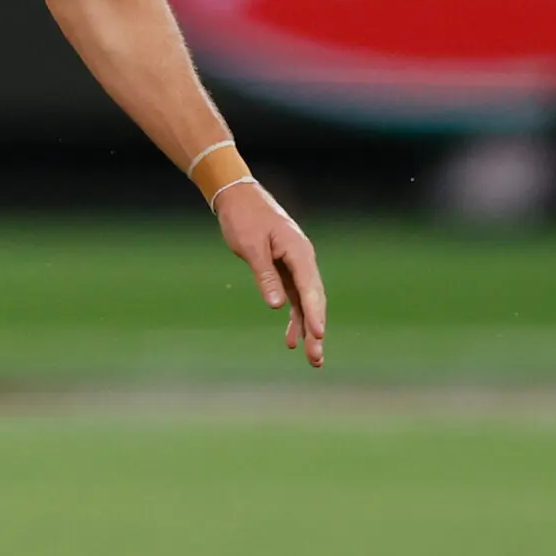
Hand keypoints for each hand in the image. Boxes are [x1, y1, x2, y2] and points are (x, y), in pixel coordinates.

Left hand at [216, 182, 325, 367]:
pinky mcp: (285, 268)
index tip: (318, 335)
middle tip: (316, 358)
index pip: (310, 288)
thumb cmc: (243, 218)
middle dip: (316, 330)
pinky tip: (291, 338)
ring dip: (307, 328)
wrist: (237, 196)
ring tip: (311, 357)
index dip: (315, 314)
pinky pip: (294, 297)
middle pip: (313, 300)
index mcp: (298, 252)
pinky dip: (294, 316)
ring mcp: (295, 265)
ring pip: (305, 302)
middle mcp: (302, 260)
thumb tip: (277, 306)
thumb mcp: (250, 246)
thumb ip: (265, 275)